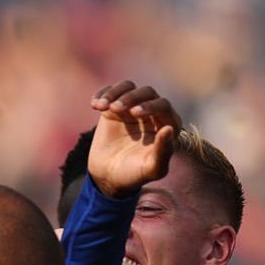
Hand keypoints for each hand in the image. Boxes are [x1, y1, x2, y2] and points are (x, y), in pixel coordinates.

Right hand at [86, 80, 180, 197]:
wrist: (108, 177)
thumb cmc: (134, 174)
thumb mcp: (151, 169)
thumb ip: (163, 152)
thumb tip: (168, 129)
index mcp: (167, 124)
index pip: (163, 105)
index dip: (150, 106)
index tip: (134, 113)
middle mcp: (151, 113)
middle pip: (146, 92)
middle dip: (132, 97)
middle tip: (116, 109)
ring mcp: (131, 109)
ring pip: (128, 87)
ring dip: (115, 92)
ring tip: (102, 106)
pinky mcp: (113, 109)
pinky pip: (109, 92)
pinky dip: (102, 94)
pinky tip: (95, 105)